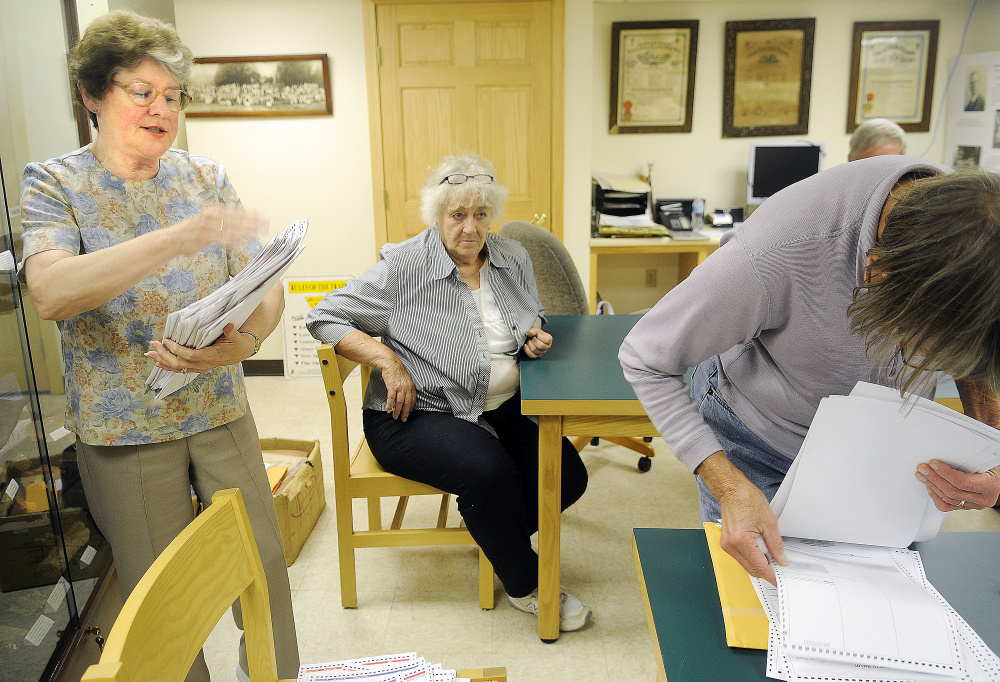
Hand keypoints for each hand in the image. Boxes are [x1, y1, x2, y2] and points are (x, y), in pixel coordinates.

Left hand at [146, 323, 252, 373]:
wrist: (238, 353)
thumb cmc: (235, 343)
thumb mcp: (236, 336)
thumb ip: (231, 332)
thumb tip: (228, 326)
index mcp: (211, 356)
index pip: (191, 356)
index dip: (177, 350)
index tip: (167, 341)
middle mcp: (203, 364)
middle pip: (180, 363)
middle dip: (165, 355)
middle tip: (155, 345)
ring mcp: (199, 367)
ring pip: (178, 367)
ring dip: (163, 361)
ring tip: (150, 354)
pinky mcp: (196, 367)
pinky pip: (180, 369)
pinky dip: (168, 366)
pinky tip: (158, 363)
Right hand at [170, 204, 266, 255]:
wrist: (173, 239)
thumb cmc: (194, 233)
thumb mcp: (211, 224)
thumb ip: (225, 223)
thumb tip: (239, 223)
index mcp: (216, 211)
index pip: (238, 212)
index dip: (252, 215)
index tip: (265, 218)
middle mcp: (212, 216)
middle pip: (237, 218)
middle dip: (252, 222)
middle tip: (266, 225)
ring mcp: (207, 226)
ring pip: (229, 227)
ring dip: (243, 230)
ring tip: (255, 233)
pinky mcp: (202, 236)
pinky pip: (217, 238)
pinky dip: (226, 240)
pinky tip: (234, 243)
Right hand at [380, 357, 415, 420]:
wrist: (390, 363)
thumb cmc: (397, 371)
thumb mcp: (406, 379)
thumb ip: (407, 387)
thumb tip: (406, 396)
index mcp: (411, 386)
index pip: (413, 400)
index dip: (410, 408)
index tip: (408, 414)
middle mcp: (407, 388)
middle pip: (407, 403)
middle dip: (405, 413)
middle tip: (403, 419)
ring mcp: (400, 387)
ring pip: (399, 402)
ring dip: (397, 411)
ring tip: (395, 417)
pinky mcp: (392, 387)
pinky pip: (391, 399)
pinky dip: (390, 405)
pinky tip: (388, 410)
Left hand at [523, 327, 551, 357]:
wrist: (532, 336)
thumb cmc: (535, 333)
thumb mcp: (535, 329)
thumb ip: (533, 331)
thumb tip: (528, 333)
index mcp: (549, 339)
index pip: (546, 340)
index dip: (539, 336)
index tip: (536, 334)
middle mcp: (547, 346)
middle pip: (540, 346)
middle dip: (533, 340)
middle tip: (532, 338)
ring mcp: (542, 352)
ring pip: (535, 350)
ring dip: (529, 344)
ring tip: (529, 340)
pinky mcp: (537, 355)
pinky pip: (532, 356)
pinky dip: (527, 350)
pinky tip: (526, 345)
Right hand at [698, 451, 787, 584]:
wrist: (731, 490)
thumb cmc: (746, 499)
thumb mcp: (769, 521)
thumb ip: (776, 544)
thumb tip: (781, 560)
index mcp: (741, 540)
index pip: (760, 567)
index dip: (772, 576)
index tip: (781, 580)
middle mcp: (731, 545)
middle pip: (752, 570)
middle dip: (767, 570)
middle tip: (780, 565)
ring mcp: (726, 545)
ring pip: (746, 565)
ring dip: (759, 564)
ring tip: (770, 553)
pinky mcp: (726, 543)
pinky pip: (741, 558)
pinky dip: (752, 557)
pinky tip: (760, 549)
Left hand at [916, 460, 999, 510]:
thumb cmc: (993, 466)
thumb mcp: (986, 460)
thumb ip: (971, 458)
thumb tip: (950, 449)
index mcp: (990, 486)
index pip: (962, 482)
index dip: (945, 473)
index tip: (933, 463)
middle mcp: (983, 499)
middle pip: (953, 492)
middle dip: (934, 479)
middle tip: (923, 468)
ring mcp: (975, 504)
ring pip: (949, 499)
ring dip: (932, 486)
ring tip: (922, 475)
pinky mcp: (967, 506)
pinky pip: (948, 506)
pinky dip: (937, 497)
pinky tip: (930, 487)